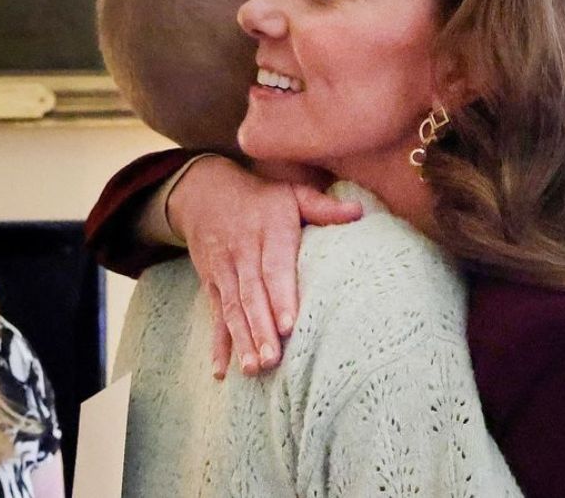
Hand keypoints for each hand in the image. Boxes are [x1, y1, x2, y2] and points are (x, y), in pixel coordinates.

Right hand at [168, 155, 361, 377]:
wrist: (204, 193)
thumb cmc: (262, 199)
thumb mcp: (291, 193)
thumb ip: (323, 207)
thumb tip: (359, 212)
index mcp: (269, 231)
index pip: (273, 267)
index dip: (280, 297)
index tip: (288, 325)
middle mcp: (243, 252)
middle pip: (251, 294)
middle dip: (260, 329)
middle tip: (272, 359)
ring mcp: (224, 270)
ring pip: (232, 309)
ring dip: (242, 341)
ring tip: (253, 369)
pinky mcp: (211, 284)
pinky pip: (214, 316)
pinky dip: (217, 344)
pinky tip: (220, 371)